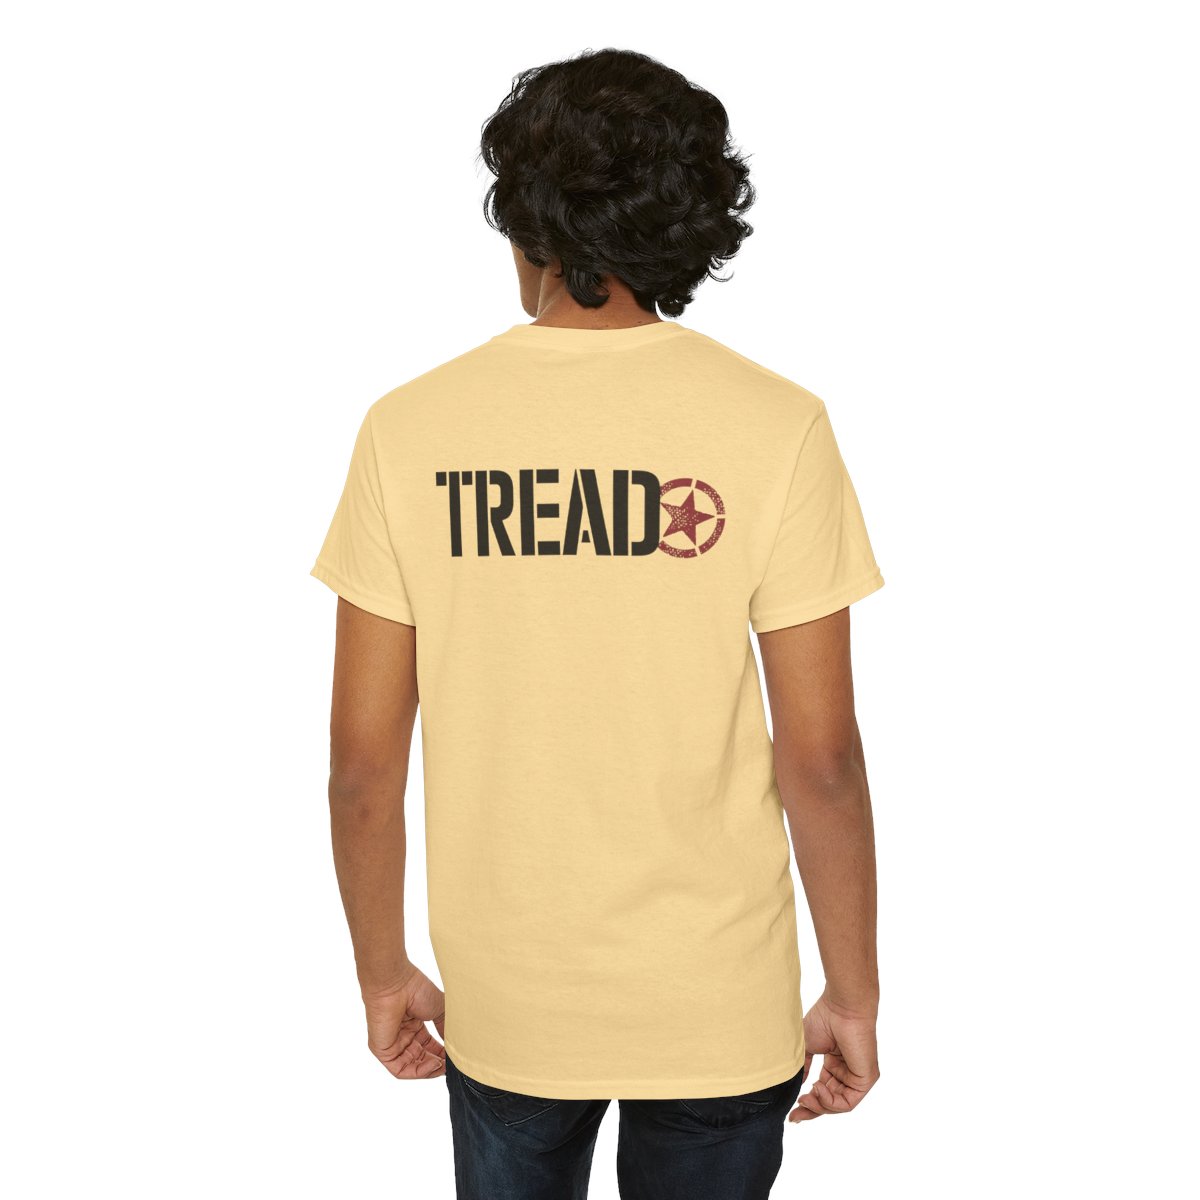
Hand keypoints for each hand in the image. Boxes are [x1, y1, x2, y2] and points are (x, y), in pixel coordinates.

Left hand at [361, 963, 446, 1078]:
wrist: (395, 984)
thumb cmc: (415, 989)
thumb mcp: (439, 1010)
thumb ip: (447, 1029)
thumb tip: (456, 1046)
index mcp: (413, 1025)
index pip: (429, 1047)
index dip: (443, 1054)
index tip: (456, 1057)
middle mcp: (402, 1036)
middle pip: (421, 1059)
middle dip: (438, 1065)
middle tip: (452, 1065)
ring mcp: (392, 1044)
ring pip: (413, 1067)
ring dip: (430, 1070)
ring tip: (445, 1065)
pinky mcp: (383, 1052)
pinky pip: (401, 1070)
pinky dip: (419, 1071)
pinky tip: (434, 1063)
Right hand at [789, 993, 878, 1121]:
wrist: (841, 1006)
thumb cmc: (825, 1018)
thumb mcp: (807, 1047)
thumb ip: (803, 1068)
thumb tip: (797, 1086)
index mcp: (835, 1064)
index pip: (822, 1090)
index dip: (807, 1103)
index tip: (790, 1110)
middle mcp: (847, 1072)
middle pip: (829, 1101)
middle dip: (811, 1110)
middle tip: (795, 1116)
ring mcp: (857, 1077)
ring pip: (837, 1105)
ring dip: (819, 1106)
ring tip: (804, 1099)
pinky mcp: (866, 1079)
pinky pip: (847, 1102)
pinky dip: (830, 1102)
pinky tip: (817, 1090)